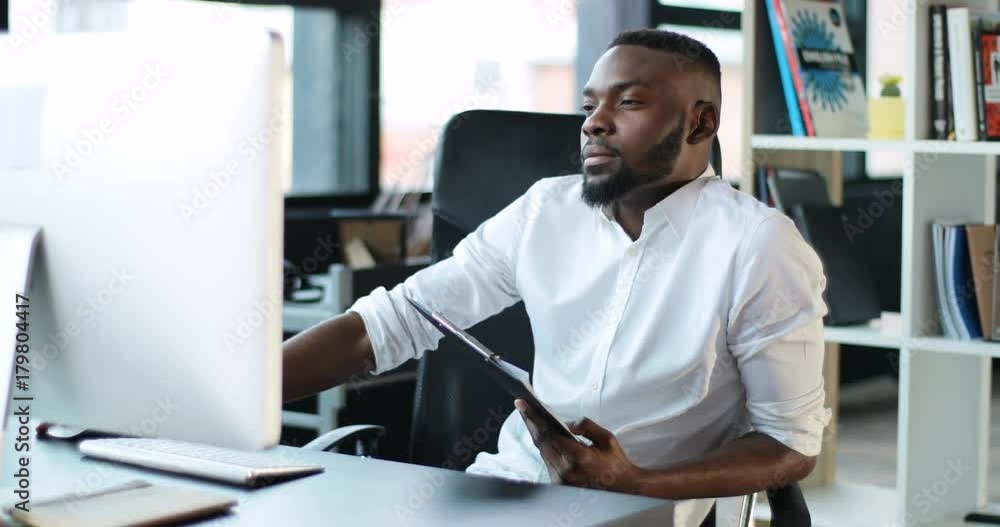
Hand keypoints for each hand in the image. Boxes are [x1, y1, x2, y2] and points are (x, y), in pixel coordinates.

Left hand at [514, 399, 643, 492]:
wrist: (624, 489)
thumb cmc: (616, 462)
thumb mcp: (606, 438)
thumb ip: (586, 426)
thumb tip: (566, 423)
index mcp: (578, 458)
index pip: (549, 433)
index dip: (533, 417)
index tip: (522, 403)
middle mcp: (566, 471)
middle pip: (541, 442)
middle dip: (530, 422)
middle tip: (521, 406)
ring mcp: (560, 480)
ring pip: (542, 452)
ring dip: (535, 434)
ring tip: (529, 417)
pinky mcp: (559, 485)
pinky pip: (547, 461)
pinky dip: (544, 446)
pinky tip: (541, 434)